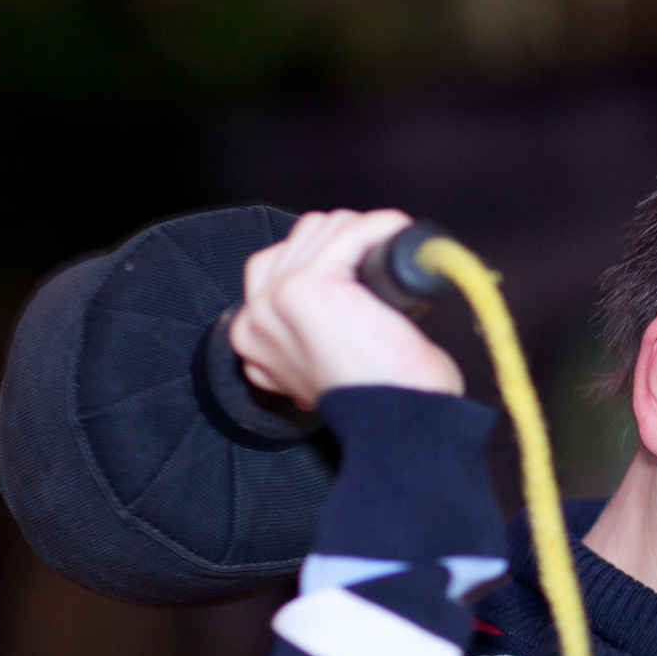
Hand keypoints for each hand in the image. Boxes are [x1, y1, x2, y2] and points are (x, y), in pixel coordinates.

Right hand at [230, 208, 461, 407]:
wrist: (399, 428)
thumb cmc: (384, 404)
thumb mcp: (330, 369)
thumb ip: (318, 344)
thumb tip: (348, 316)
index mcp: (254, 338)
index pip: (280, 266)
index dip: (332, 258)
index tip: (368, 275)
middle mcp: (256, 317)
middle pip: (299, 240)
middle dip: (346, 240)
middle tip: (385, 264)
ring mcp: (279, 299)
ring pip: (321, 229)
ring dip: (363, 231)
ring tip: (395, 250)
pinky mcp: (311, 286)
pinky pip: (350, 233)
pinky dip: (381, 227)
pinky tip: (402, 233)